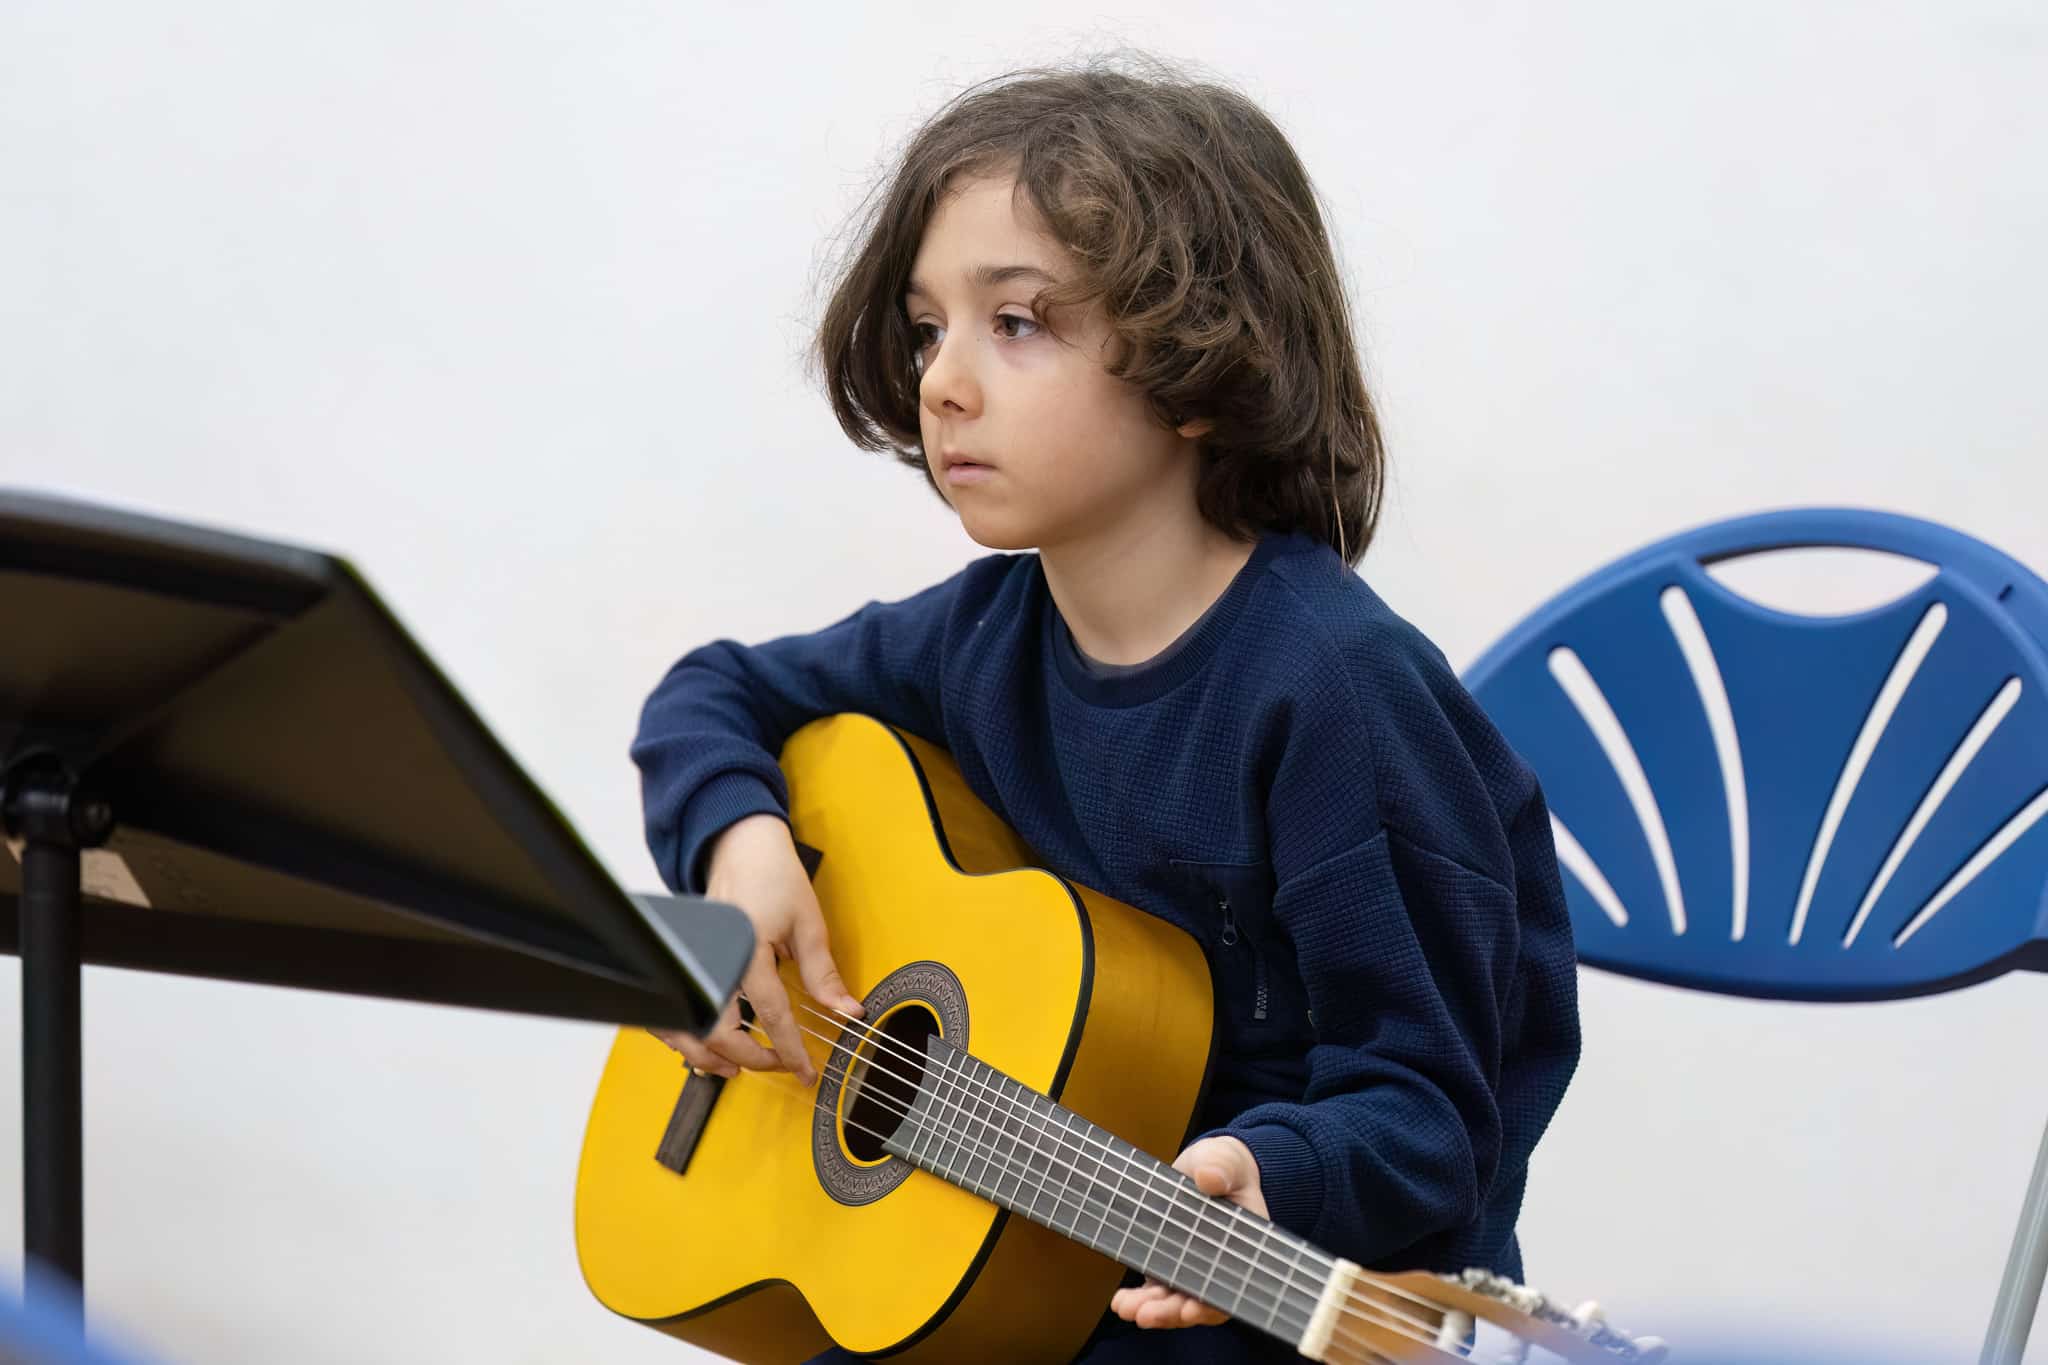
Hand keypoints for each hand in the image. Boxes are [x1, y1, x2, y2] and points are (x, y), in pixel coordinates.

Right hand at [647, 813, 862, 1083]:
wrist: (740, 845)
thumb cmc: (773, 876)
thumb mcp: (809, 924)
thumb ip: (823, 974)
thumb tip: (847, 1011)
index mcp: (747, 951)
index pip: (771, 1016)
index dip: (790, 1050)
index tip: (805, 1071)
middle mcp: (715, 961)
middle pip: (720, 1032)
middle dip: (749, 1059)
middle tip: (778, 1066)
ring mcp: (696, 961)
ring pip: (686, 1028)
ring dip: (708, 1056)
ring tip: (737, 1069)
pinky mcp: (688, 961)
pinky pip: (676, 1011)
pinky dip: (689, 1035)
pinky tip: (710, 1046)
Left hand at [1109, 1135, 1268, 1329]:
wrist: (1206, 1166)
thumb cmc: (1223, 1165)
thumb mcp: (1225, 1160)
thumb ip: (1221, 1168)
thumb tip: (1209, 1177)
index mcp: (1243, 1246)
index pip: (1231, 1284)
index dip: (1212, 1302)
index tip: (1191, 1309)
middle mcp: (1219, 1265)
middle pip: (1200, 1300)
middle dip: (1172, 1312)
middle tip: (1146, 1315)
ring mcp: (1193, 1267)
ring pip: (1176, 1299)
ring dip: (1152, 1309)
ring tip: (1126, 1308)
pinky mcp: (1171, 1263)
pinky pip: (1159, 1289)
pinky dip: (1141, 1299)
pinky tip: (1122, 1302)